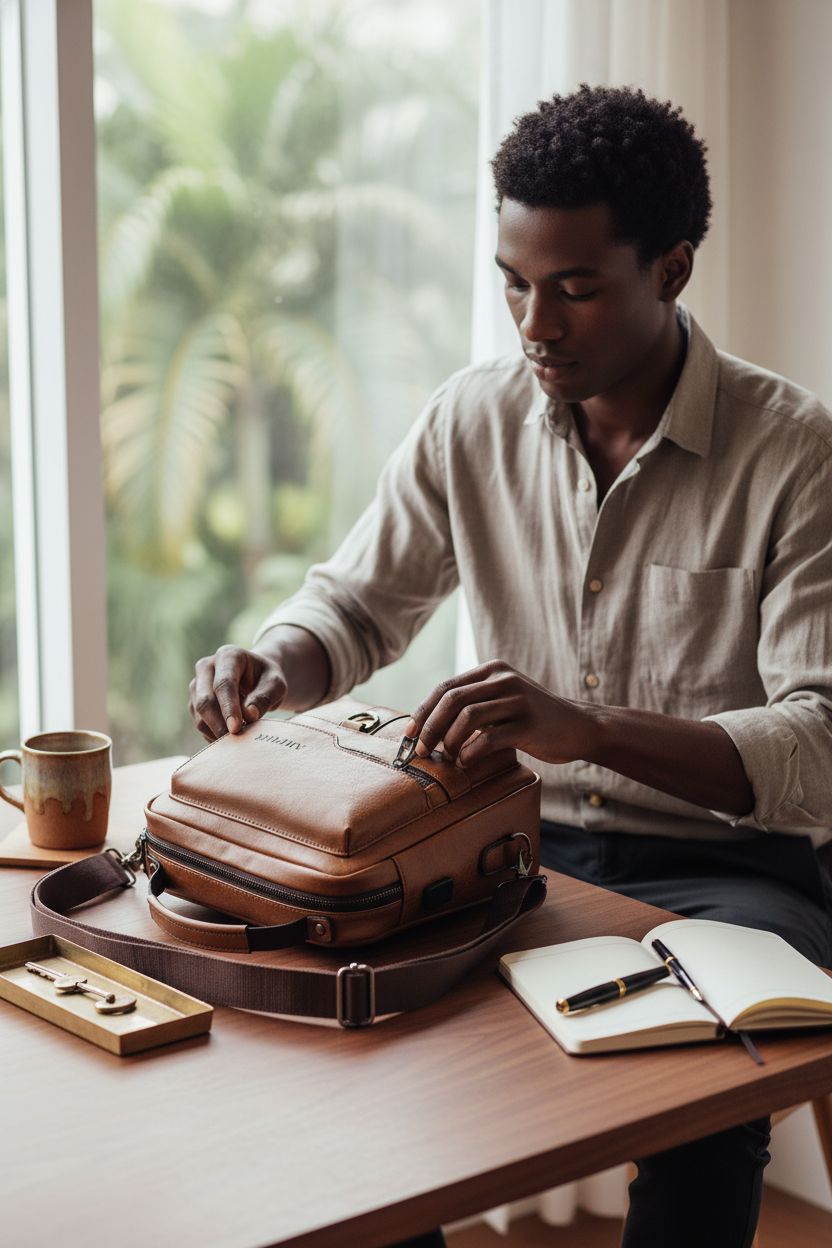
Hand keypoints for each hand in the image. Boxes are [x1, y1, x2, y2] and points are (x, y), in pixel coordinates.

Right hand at [189, 645, 287, 740]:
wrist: (257, 677)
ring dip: (216, 731)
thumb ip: (265, 697)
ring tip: (237, 742)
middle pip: (205, 700)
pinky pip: (199, 722)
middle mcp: (207, 667)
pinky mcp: (194, 701)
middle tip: (236, 742)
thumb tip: (249, 715)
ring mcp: (197, 684)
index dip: (229, 707)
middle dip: (219, 724)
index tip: (236, 728)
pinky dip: (212, 734)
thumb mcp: (276, 684)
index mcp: (228, 656)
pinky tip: (229, 740)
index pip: (224, 684)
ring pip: (198, 714)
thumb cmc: (267, 679)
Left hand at [403, 660, 599, 766]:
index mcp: (493, 671)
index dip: (424, 712)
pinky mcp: (529, 724)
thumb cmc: (534, 720)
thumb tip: (430, 725)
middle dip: (430, 727)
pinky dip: (471, 752)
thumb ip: (475, 703)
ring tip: (447, 758)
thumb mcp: (504, 700)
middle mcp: (504, 679)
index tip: (410, 734)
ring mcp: (518, 700)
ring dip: (449, 741)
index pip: (446, 687)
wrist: (580, 727)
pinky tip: (467, 762)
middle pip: (452, 700)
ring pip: (467, 716)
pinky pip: (489, 737)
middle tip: (422, 750)